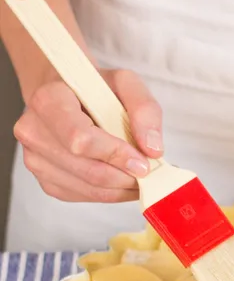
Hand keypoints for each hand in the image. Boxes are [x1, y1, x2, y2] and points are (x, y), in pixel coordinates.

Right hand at [13, 69, 162, 202]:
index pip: (81, 140)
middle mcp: (34, 132)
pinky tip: (122, 179)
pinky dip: (112, 193)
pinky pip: (86, 197)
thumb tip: (153, 149)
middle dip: (127, 177)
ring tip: (140, 176)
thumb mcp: (126, 84)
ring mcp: (36, 160)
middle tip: (150, 172)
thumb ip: (144, 110)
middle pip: (89, 171)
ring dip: (123, 188)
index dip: (116, 155)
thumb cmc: (95, 90)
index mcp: (48, 101)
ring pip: (91, 189)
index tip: (143, 162)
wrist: (68, 97)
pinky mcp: (47, 182)